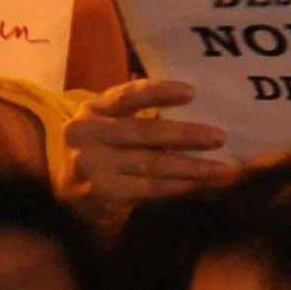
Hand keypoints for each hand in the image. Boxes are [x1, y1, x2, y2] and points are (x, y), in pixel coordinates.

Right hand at [65, 78, 235, 221]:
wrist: (67, 197)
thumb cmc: (105, 153)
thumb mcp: (113, 127)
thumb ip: (143, 117)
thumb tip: (199, 109)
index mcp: (92, 110)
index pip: (127, 96)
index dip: (158, 92)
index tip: (192, 92)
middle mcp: (85, 134)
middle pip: (144, 132)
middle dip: (187, 136)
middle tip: (221, 137)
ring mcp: (89, 166)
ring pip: (151, 165)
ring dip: (192, 168)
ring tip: (223, 169)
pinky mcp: (98, 194)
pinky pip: (148, 190)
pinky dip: (178, 187)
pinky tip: (200, 186)